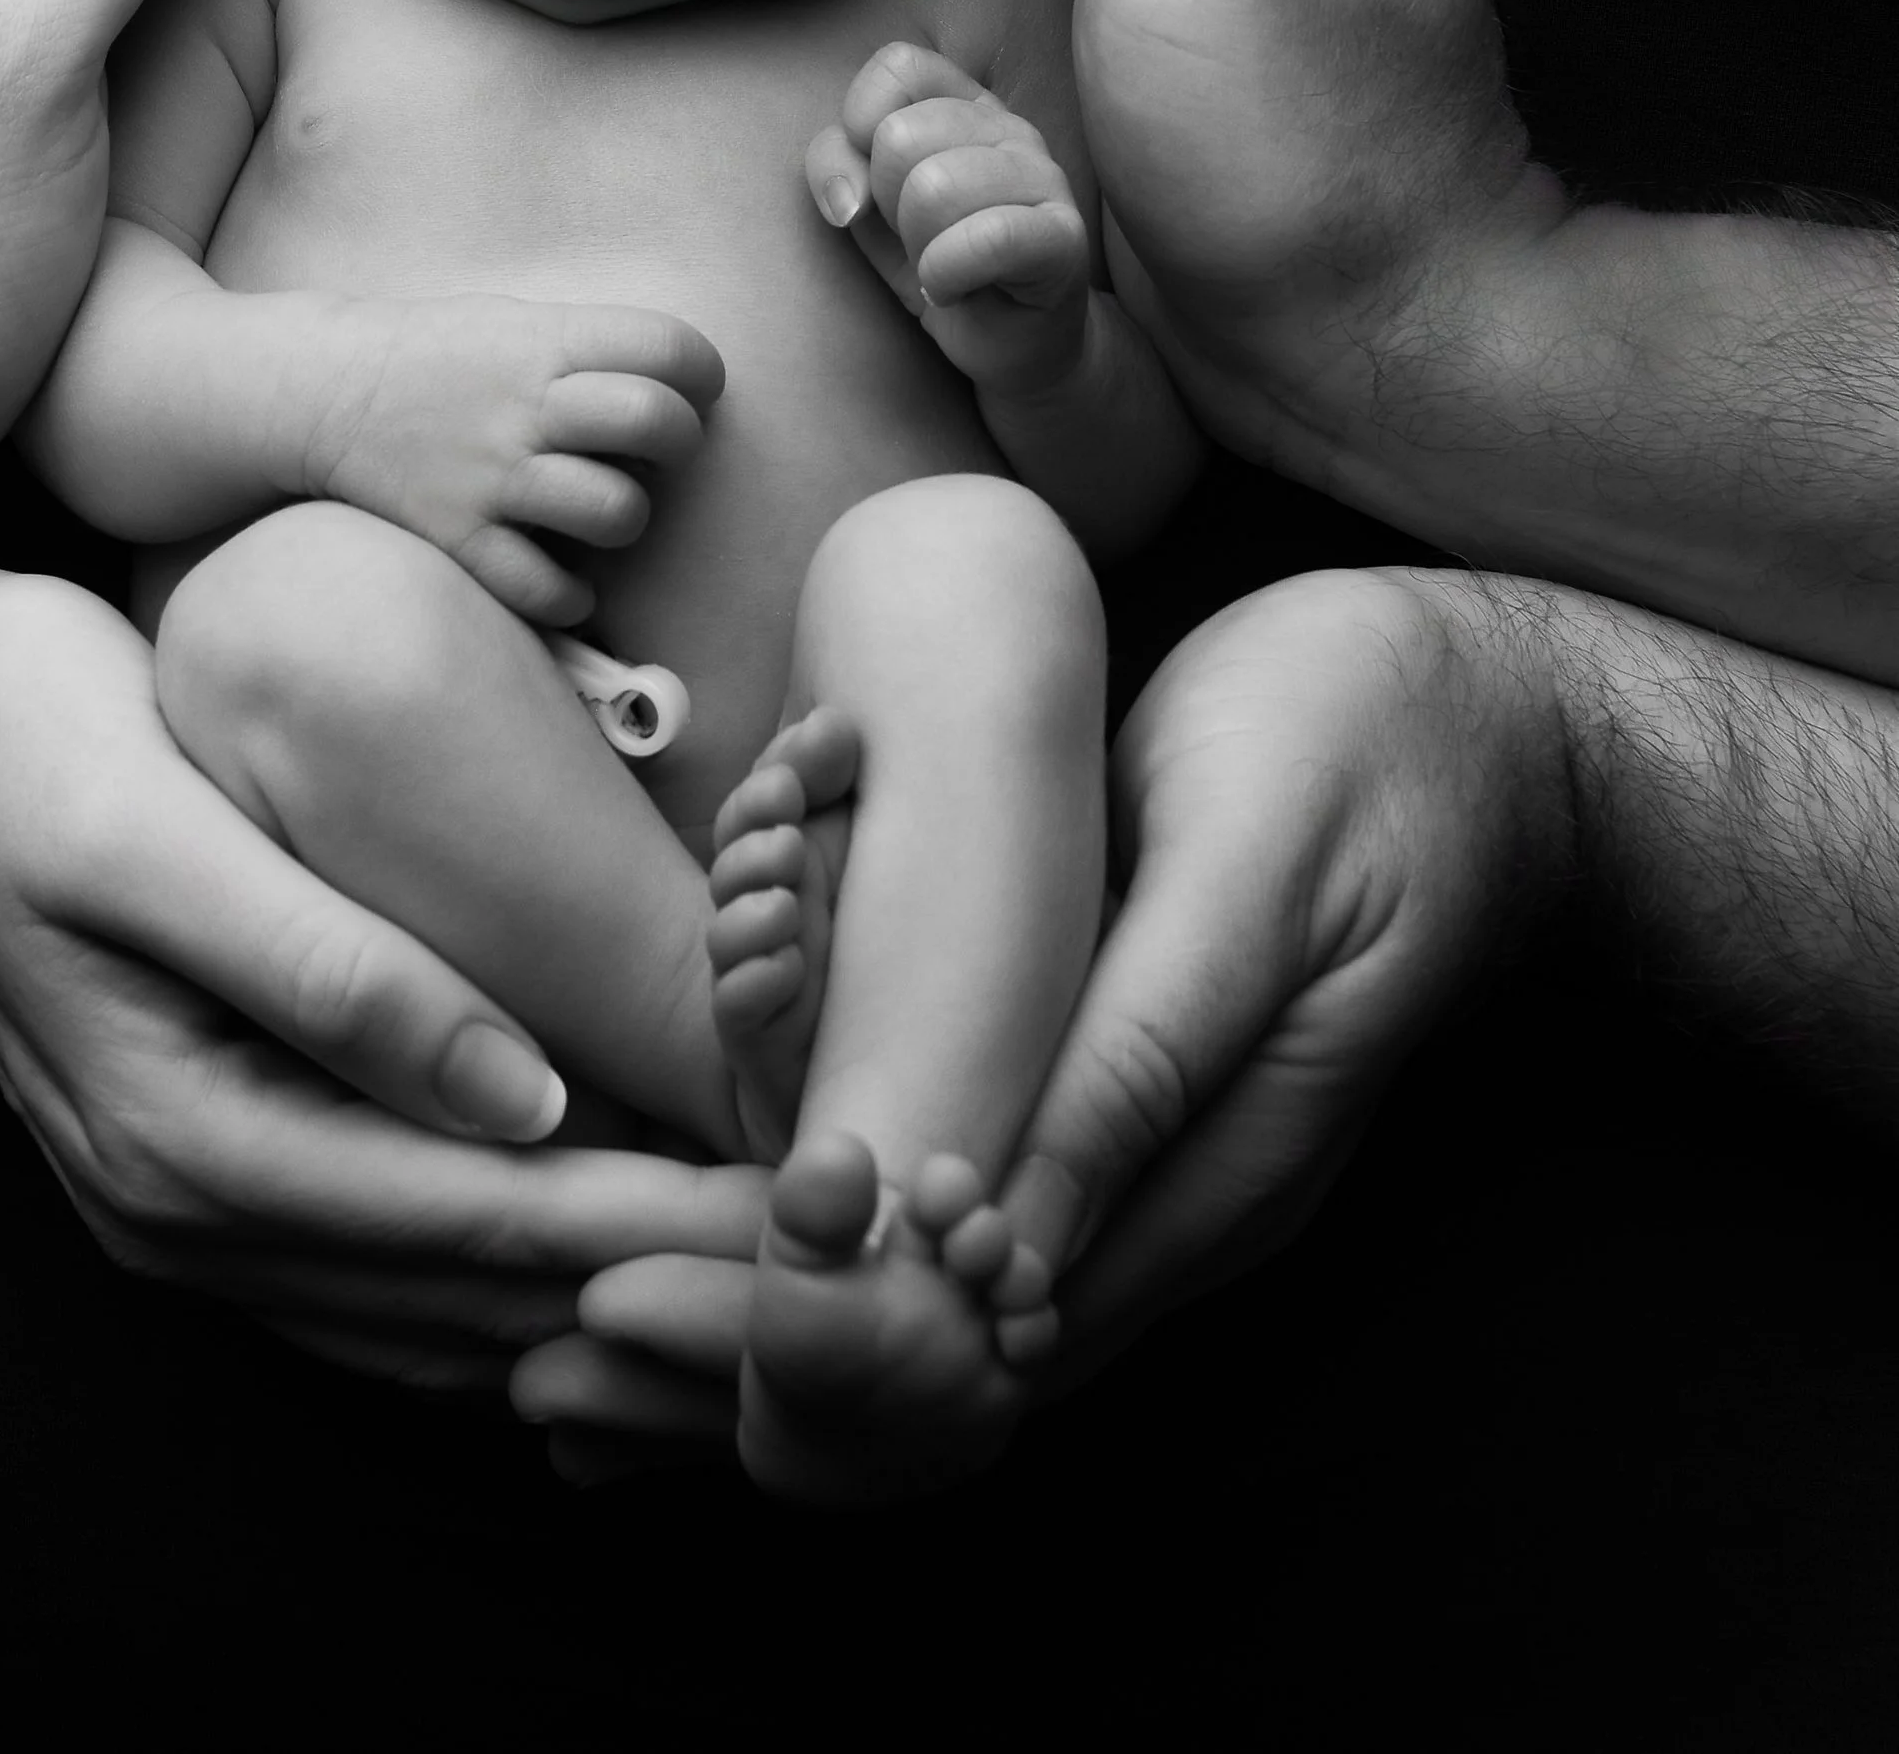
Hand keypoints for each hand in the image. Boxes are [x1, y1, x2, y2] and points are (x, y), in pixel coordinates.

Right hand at [0, 555, 764, 1382]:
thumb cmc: (27, 739)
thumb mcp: (165, 835)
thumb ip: (332, 975)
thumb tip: (520, 1100)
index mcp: (186, 1141)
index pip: (476, 1229)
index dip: (652, 1228)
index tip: (795, 1215)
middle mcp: (181, 1213)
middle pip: (465, 1304)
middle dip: (643, 1290)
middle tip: (815, 1256)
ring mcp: (175, 1205)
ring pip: (425, 1316)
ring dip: (580, 1302)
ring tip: (736, 1260)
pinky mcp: (187, 1158)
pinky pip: (370, 1274)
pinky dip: (489, 1279)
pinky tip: (585, 1246)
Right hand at [298, 295, 726, 628]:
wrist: (325, 393)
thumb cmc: (439, 359)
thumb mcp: (515, 324)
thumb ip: (590, 349)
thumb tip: (684, 388)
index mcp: (544, 342)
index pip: (668, 348)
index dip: (702, 375)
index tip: (693, 393)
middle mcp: (524, 408)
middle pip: (656, 422)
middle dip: (680, 442)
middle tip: (655, 454)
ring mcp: (492, 476)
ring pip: (617, 511)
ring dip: (623, 517)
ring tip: (599, 512)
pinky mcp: (458, 538)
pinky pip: (548, 589)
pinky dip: (569, 595)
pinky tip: (561, 578)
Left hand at [508, 561, 1568, 1461]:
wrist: (1482, 712)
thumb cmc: (1367, 755)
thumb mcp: (1254, 879)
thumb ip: (1148, 1059)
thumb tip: (1009, 1245)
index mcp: (1210, 1176)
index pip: (981, 1330)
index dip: (803, 1326)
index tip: (634, 1297)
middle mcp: (1158, 1196)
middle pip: (934, 1333)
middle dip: (748, 1327)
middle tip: (563, 1331)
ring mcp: (1130, 1142)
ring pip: (929, 1265)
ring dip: (775, 1270)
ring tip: (600, 1291)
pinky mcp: (1099, 1073)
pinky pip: (952, 1164)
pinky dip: (831, 1176)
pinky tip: (735, 1150)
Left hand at [807, 42, 1088, 400]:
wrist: (1008, 343)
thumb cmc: (936, 264)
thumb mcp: (866, 211)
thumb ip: (836, 165)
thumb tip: (848, 197)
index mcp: (965, 104)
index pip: (899, 67)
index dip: (859, 126)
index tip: (873, 184)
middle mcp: (1010, 127)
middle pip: (901, 135)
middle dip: (889, 204)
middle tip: (921, 237)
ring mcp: (1045, 178)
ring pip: (935, 186)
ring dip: (918, 244)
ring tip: (942, 263)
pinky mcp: (1063, 238)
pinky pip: (985, 239)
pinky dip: (946, 275)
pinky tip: (955, 289)